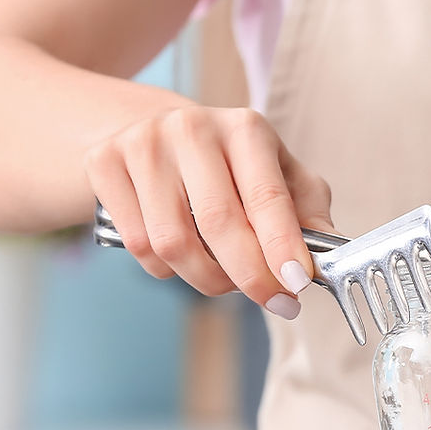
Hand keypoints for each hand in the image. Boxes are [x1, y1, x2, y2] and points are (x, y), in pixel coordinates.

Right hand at [83, 105, 333, 318]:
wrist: (163, 137)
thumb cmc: (236, 168)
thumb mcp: (283, 178)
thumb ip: (309, 213)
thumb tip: (327, 253)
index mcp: (245, 128)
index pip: (266, 196)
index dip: (281, 246)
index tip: (295, 284)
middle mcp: (191, 127)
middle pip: (217, 224)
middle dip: (251, 277)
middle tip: (275, 302)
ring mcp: (142, 143)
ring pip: (173, 244)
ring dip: (209, 280)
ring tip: (231, 279)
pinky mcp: (103, 164)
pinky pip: (139, 246)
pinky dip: (169, 270)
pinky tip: (188, 257)